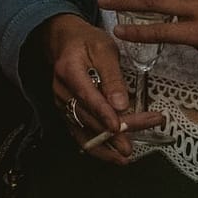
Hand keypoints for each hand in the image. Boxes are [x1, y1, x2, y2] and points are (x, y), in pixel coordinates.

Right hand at [39, 13, 163, 164]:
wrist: (64, 41)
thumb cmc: (86, 42)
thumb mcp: (104, 49)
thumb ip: (113, 76)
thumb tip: (121, 104)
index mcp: (69, 71)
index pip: (87, 97)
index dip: (103, 114)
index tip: (118, 127)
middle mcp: (61, 91)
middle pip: (89, 117)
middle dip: (115, 131)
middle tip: (136, 141)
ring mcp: (62, 104)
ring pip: (84, 130)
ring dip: (107, 144)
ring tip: (127, 156)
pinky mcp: (67, 113)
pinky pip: (80, 134)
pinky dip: (97, 147)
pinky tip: (113, 156)